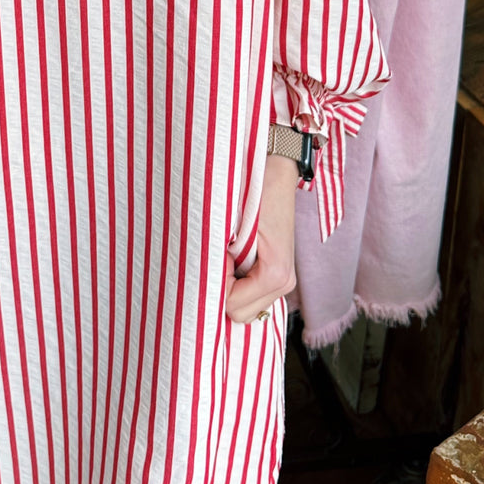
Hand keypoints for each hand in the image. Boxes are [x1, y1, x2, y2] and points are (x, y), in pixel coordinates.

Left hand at [226, 155, 298, 324]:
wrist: (276, 170)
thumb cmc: (255, 191)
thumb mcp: (231, 223)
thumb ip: (217, 255)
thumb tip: (199, 279)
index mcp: (276, 274)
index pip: (232, 305)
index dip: (216, 283)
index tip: (214, 255)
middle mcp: (284, 283)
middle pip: (239, 314)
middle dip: (222, 289)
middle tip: (218, 257)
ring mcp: (283, 280)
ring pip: (244, 307)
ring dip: (229, 286)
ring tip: (226, 255)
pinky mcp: (277, 273)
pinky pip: (250, 294)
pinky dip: (237, 282)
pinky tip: (234, 258)